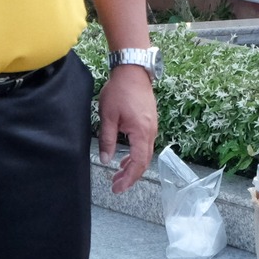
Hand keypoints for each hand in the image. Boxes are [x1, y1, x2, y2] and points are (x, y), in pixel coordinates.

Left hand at [97, 64, 157, 193]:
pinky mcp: (150, 121)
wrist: (133, 70)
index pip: (138, 163)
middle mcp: (151, 132)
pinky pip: (145, 144)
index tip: (117, 188)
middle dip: (130, 176)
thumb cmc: (119, 91)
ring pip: (145, 154)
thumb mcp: (108, 116)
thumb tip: (106, 160)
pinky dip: (136, 155)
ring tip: (118, 175)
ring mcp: (152, 126)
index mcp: (141, 132)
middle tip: (116, 186)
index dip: (128, 179)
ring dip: (133, 166)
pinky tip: (126, 158)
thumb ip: (107, 140)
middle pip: (144, 162)